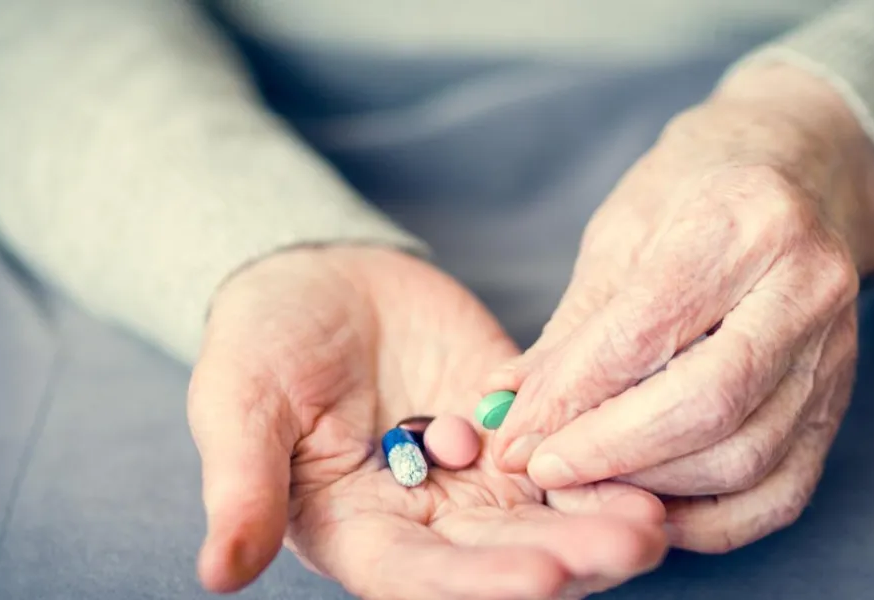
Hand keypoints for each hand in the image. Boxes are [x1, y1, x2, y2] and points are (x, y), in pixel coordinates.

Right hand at [188, 246, 666, 598]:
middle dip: (568, 555)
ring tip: (656, 516)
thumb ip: (241, 486)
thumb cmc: (261, 340)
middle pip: (501, 559)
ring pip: (544, 516)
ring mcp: (473, 478)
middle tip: (634, 541)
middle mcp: (423, 520)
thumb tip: (217, 573)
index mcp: (356, 531)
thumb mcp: (236, 404)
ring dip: (599, 520)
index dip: (481, 585)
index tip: (543, 577)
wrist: (318, 276)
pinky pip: (563, 454)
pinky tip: (653, 460)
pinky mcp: (512, 430)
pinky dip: (603, 462)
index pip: (420, 578)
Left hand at [486, 63, 873, 551]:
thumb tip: (503, 409)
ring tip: (583, 485)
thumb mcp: (621, 235)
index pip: (645, 333)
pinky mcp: (841, 401)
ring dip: (652, 488)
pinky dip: (710, 521)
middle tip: (541, 470)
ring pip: (745, 457)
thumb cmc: (692, 195)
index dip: (568, 398)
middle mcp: (808, 287)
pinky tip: (649, 509)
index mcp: (745, 222)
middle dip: (609, 452)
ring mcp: (836, 350)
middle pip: (707, 404)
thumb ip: (572, 330)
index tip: (511, 439)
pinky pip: (781, 491)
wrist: (795, 175)